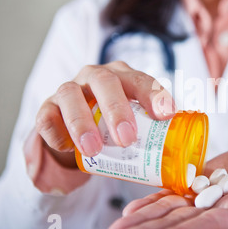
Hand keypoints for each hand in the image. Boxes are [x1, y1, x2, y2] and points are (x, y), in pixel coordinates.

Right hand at [35, 61, 175, 167]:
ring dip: (82, 122)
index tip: (166, 115)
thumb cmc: (112, 122)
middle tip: (127, 139)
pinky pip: (47, 116)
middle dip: (117, 109)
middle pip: (105, 81)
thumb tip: (181, 151)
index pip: (141, 79)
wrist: (76, 127)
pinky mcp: (47, 107)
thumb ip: (153, 128)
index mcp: (123, 77)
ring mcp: (69, 89)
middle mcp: (95, 76)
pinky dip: (56, 132)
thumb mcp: (134, 119)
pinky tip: (68, 148)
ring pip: (71, 95)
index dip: (154, 95)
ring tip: (94, 149)